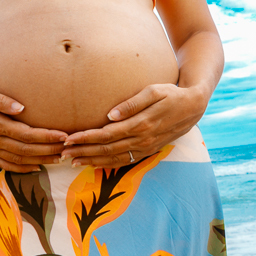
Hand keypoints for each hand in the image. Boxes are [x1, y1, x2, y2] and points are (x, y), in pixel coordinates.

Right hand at [0, 84, 68, 172]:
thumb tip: (20, 108)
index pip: (25, 134)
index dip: (46, 136)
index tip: (63, 135)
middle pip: (26, 150)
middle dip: (48, 150)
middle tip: (68, 148)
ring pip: (18, 160)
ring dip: (40, 160)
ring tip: (59, 158)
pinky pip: (6, 165)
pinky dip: (22, 169)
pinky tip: (36, 167)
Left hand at [60, 83, 207, 167]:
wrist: (193, 107)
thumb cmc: (171, 94)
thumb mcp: (154, 91)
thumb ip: (132, 103)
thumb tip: (110, 114)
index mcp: (141, 124)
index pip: (107, 134)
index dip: (86, 138)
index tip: (69, 139)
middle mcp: (142, 140)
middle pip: (107, 149)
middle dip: (83, 152)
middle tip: (62, 153)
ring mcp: (145, 148)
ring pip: (114, 159)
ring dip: (92, 161)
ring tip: (72, 161)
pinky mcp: (148, 151)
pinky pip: (125, 161)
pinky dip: (107, 164)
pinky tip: (94, 164)